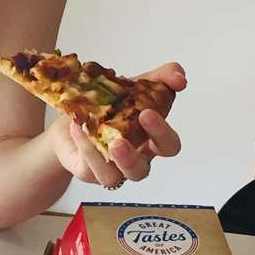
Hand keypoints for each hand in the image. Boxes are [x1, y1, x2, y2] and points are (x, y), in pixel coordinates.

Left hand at [49, 62, 185, 187]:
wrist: (75, 115)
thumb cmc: (111, 107)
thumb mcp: (137, 86)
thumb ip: (162, 78)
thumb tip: (179, 76)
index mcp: (149, 141)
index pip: (167, 146)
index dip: (162, 133)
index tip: (148, 112)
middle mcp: (132, 159)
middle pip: (141, 170)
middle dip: (132, 156)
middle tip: (118, 140)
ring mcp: (109, 169)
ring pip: (113, 178)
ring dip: (103, 158)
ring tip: (98, 134)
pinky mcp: (86, 172)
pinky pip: (88, 169)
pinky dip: (85, 147)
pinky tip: (80, 126)